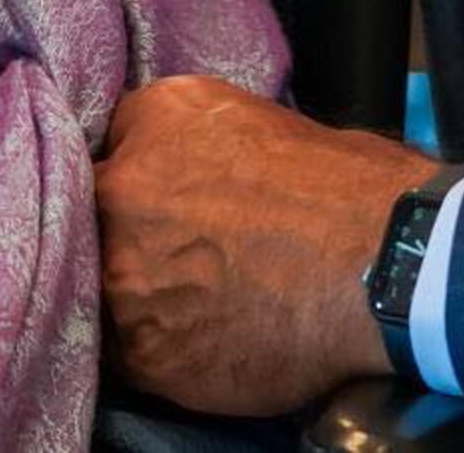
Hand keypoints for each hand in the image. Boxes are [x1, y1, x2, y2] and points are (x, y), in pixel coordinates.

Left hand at [96, 75, 436, 415]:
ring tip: (190, 296)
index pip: (99, 147)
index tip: (140, 196)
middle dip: (120, 234)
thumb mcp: (241, 109)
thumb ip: (167, 124)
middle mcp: (118, 197)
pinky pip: (124, 352)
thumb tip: (138, 146)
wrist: (374, 262)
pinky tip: (199, 332)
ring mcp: (124, 283)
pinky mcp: (145, 354)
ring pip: (100, 290)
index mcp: (148, 125)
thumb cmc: (332, 183)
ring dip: (134, 293)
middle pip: (89, 220)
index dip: (120, 175)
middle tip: (173, 250)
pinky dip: (155, 345)